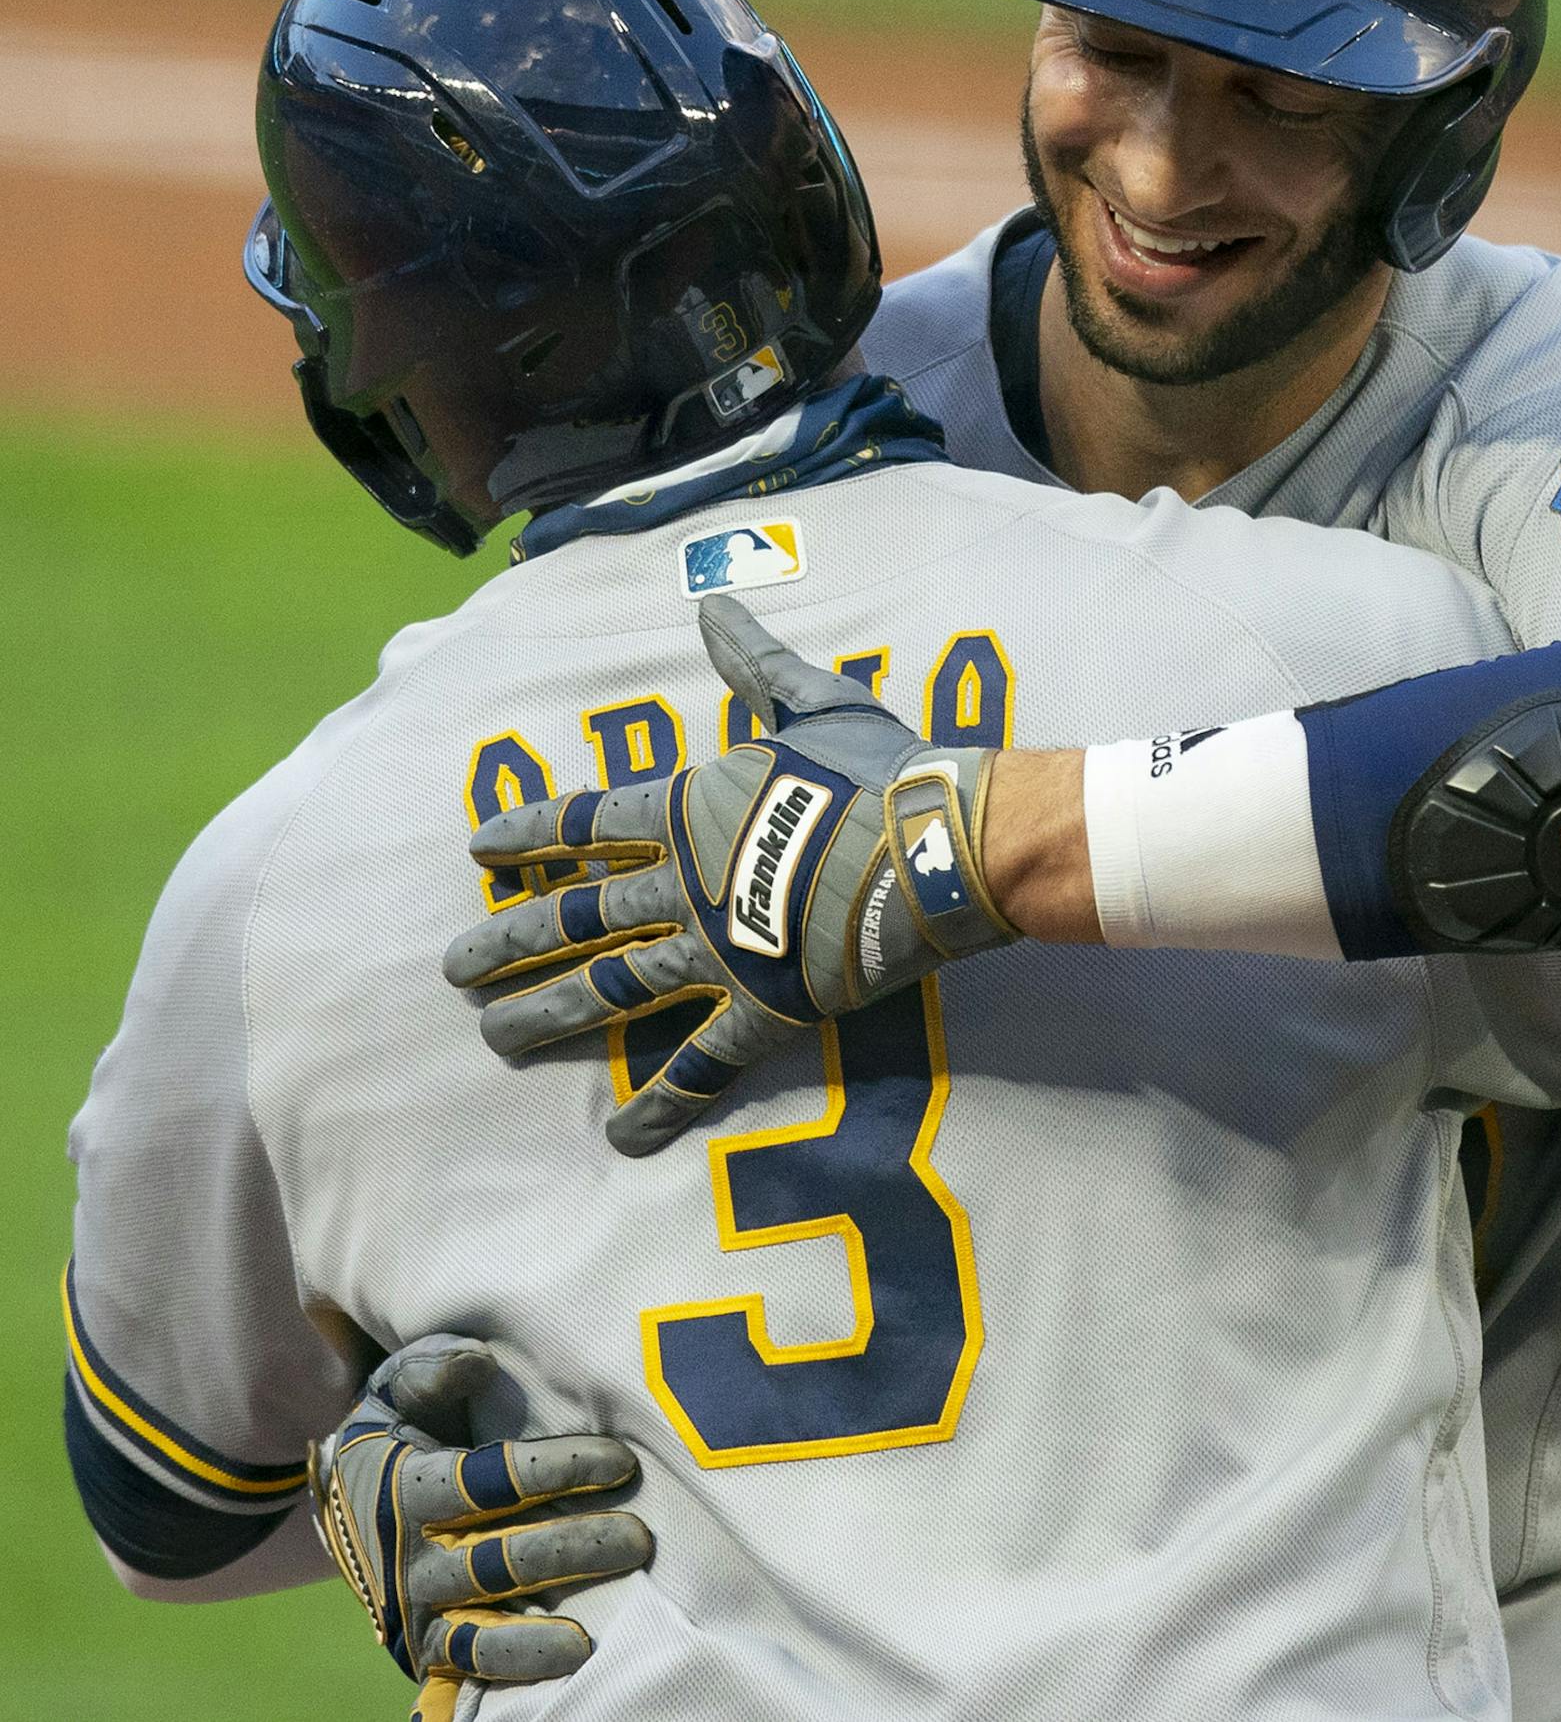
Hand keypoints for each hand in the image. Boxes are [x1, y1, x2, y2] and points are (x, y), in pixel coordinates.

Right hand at [309, 1336, 651, 1721]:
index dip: (560, 1470)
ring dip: (544, 1632)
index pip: (493, 1481)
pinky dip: (516, 1671)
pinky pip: (472, 1668)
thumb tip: (477, 1362)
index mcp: (408, 1486)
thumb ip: (431, 1370)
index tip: (622, 1462)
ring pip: (484, 1628)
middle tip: (641, 1539)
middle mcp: (411, 1557)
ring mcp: (419, 1609)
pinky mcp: (426, 1647)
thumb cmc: (397, 1428)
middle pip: (501, 1560)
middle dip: (575, 1549)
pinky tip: (567, 1665)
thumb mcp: (397, 1389)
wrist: (345, 1502)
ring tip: (603, 1625)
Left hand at [443, 595, 1015, 1154]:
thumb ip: (753, 661)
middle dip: (507, 940)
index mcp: (688, 809)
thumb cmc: (878, 769)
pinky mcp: (763, 1011)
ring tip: (493, 1040)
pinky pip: (700, 1066)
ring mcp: (716, 954)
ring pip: (611, 990)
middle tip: (452, 968)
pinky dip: (661, 1102)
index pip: (585, 821)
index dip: (529, 833)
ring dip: (548, 1016)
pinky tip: (620, 1136)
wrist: (935, 846)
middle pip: (574, 915)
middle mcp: (682, 886)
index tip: (480, 849)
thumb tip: (712, 597)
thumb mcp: (812, 700)